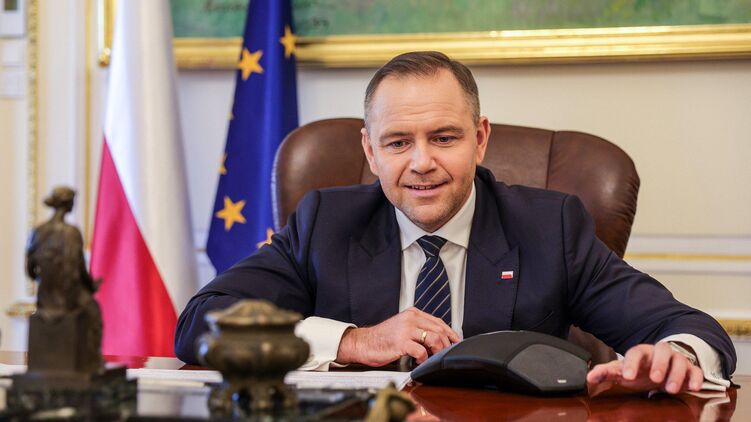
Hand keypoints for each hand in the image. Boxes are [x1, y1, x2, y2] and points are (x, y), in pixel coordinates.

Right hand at [335, 307, 459, 366]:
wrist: (363, 343)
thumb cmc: (383, 338)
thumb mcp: (403, 327)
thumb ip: (418, 328)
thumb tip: (437, 339)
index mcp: (412, 313)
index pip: (438, 321)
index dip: (450, 333)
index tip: (456, 342)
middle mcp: (411, 318)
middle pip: (439, 330)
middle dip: (446, 344)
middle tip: (446, 354)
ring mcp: (406, 329)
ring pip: (434, 339)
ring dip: (437, 351)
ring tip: (433, 358)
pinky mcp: (401, 342)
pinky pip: (421, 351)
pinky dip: (424, 359)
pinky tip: (419, 361)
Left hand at [587, 342, 703, 394]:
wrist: (661, 367)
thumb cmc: (639, 370)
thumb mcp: (623, 371)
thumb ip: (607, 372)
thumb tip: (589, 377)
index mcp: (641, 352)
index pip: (635, 352)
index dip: (631, 363)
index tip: (627, 376)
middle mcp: (659, 353)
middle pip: (661, 350)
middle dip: (659, 364)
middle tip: (654, 379)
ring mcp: (676, 360)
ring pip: (679, 360)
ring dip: (676, 374)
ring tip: (671, 389)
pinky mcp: (690, 369)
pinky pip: (696, 370)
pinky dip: (695, 378)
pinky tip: (693, 388)